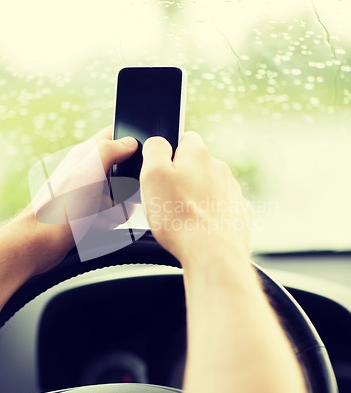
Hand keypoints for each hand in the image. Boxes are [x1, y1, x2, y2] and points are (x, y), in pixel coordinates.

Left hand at [21, 126, 137, 275]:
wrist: (42, 242)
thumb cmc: (60, 207)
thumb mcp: (89, 171)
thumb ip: (111, 150)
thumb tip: (131, 142)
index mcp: (86, 154)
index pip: (115, 135)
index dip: (131, 141)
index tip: (138, 157)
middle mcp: (87, 170)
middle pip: (125, 170)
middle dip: (127, 186)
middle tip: (115, 195)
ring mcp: (88, 191)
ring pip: (121, 195)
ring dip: (118, 208)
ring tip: (102, 213)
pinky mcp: (89, 211)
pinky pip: (112, 214)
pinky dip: (109, 221)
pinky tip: (98, 224)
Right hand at [140, 131, 250, 265]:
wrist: (211, 253)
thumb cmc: (179, 216)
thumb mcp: (152, 175)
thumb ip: (154, 149)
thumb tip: (159, 142)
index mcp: (198, 155)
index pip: (186, 139)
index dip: (171, 155)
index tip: (162, 174)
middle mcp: (220, 169)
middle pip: (197, 166)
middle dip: (183, 179)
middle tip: (168, 200)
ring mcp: (232, 191)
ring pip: (209, 188)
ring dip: (197, 198)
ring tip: (183, 218)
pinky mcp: (239, 213)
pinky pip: (220, 208)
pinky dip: (210, 216)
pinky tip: (199, 229)